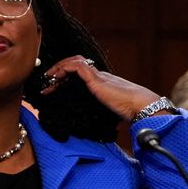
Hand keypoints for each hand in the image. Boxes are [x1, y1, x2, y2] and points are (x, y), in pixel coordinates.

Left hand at [41, 55, 160, 121]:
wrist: (140, 105)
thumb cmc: (129, 111)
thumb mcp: (109, 111)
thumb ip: (100, 112)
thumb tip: (94, 126)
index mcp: (102, 82)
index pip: (81, 72)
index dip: (67, 76)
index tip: (55, 86)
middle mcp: (99, 75)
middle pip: (76, 64)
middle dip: (60, 69)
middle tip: (48, 80)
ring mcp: (98, 75)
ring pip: (75, 61)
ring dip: (59, 67)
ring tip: (49, 77)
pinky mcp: (96, 79)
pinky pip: (77, 66)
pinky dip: (65, 68)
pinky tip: (57, 77)